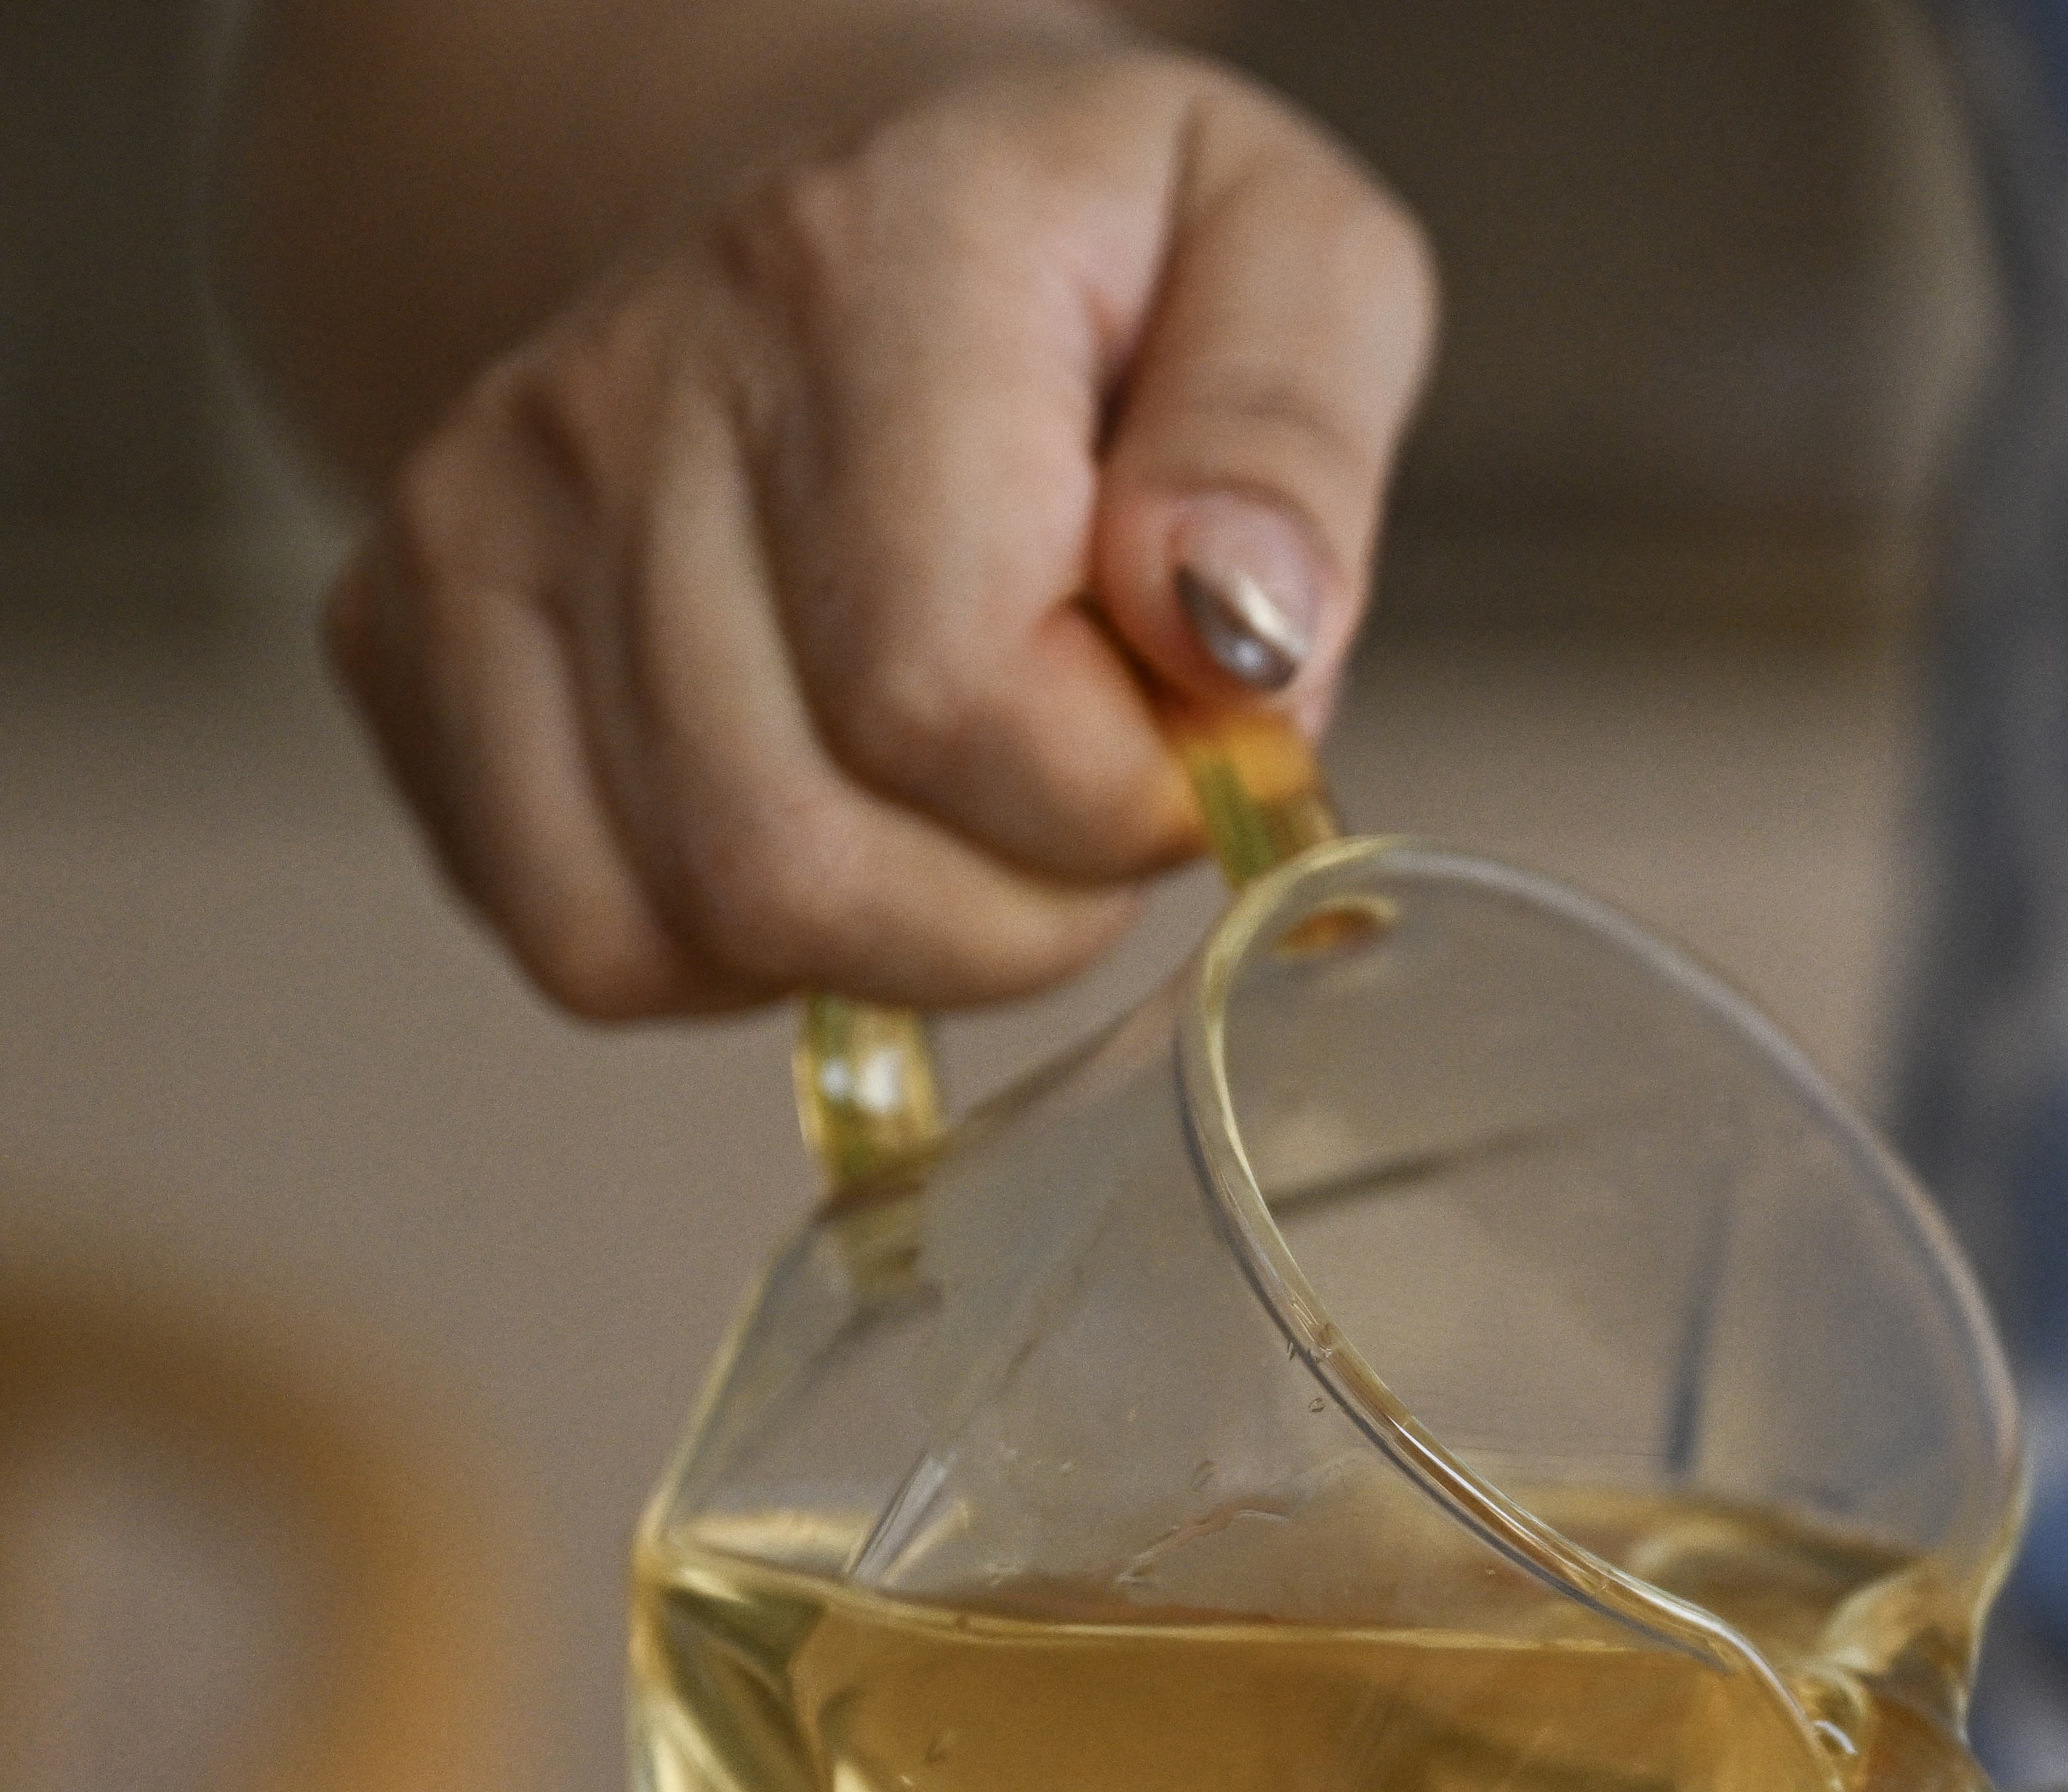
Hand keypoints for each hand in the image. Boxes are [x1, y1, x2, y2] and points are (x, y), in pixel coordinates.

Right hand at [322, 39, 1432, 1016]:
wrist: (851, 196)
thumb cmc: (1090, 251)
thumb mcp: (1293, 253)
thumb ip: (1289, 442)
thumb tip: (1236, 638)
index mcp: (858, 271)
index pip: (947, 695)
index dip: (1121, 791)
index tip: (1195, 725)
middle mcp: (624, 392)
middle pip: (806, 855)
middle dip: (1026, 902)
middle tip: (1096, 784)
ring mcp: (483, 523)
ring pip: (703, 923)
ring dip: (908, 939)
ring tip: (982, 795)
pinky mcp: (407, 640)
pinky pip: (590, 942)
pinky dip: (748, 954)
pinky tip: (841, 815)